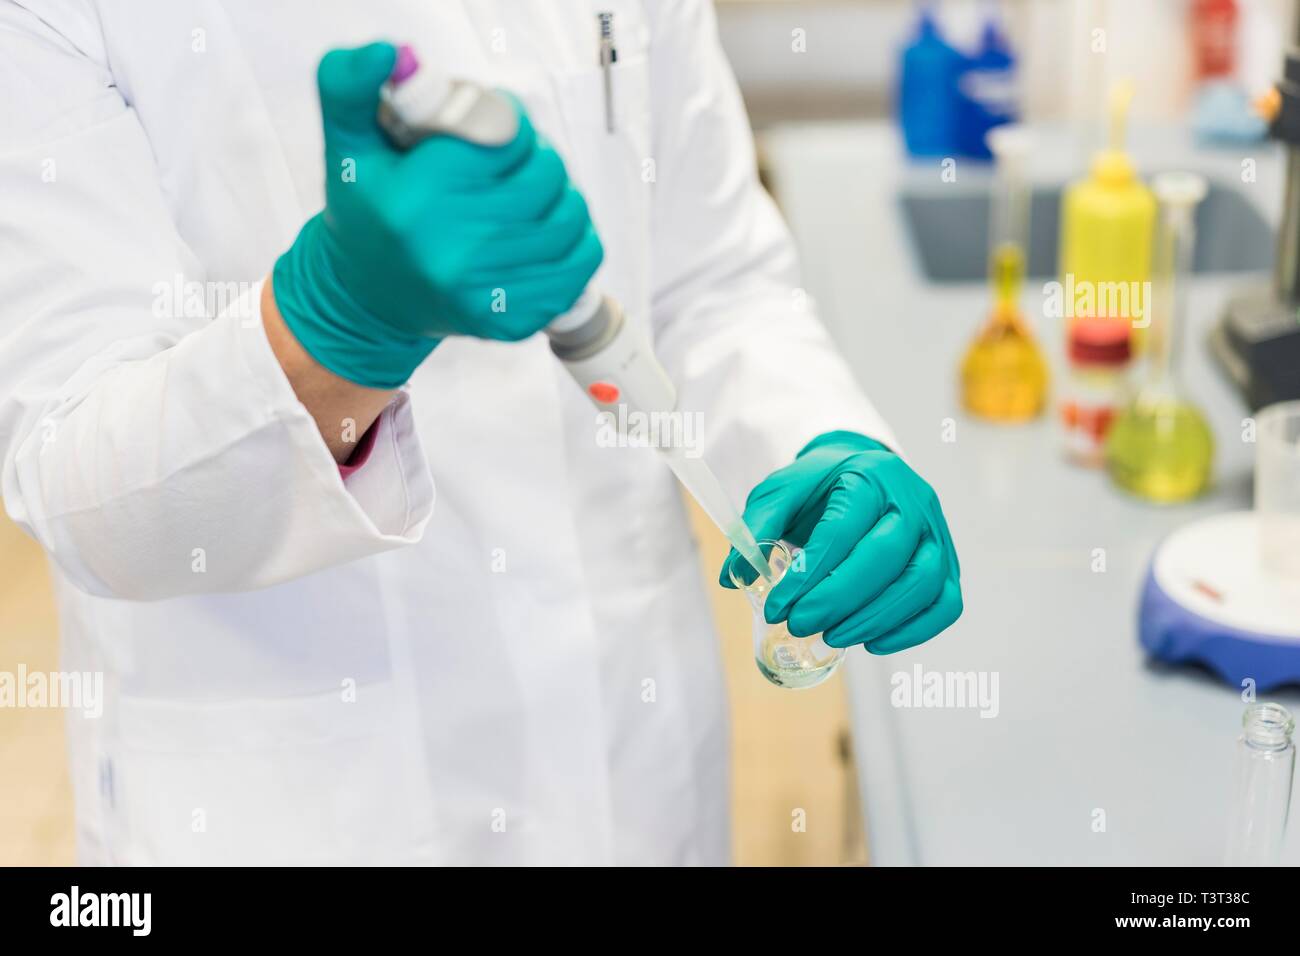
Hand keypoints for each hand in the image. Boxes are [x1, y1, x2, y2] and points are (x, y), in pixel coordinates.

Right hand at [272, 42, 602, 388]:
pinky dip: (577, 241)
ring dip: (563, 196)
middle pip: (544, 176)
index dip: (511, 121)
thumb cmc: (369, 213)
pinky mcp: (511, 320)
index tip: (498, 127)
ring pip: (569, 218)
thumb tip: (390, 52)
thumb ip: (350, 85)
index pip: (505, 135)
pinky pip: (580, 266)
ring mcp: (485, 290)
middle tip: (519, 160)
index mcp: (416, 197)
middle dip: (539, 156)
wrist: (367, 298)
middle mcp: (452, 249)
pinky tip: (550, 232)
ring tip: (536, 194)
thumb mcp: (347, 145)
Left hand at [720, 431, 961, 653]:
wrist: (861, 473)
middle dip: (839, 599)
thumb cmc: (820, 488)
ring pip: (922, 582)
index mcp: (869, 476)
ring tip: (833, 636)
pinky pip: (945, 603)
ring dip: (875, 618)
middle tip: (800, 625)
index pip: (842, 529)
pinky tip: (873, 643)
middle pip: (886, 556)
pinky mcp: (948, 562)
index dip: (809, 575)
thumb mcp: (781, 492)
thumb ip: (756, 527)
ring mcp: (937, 532)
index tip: (777, 607)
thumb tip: (733, 577)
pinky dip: (913, 630)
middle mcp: (912, 501)